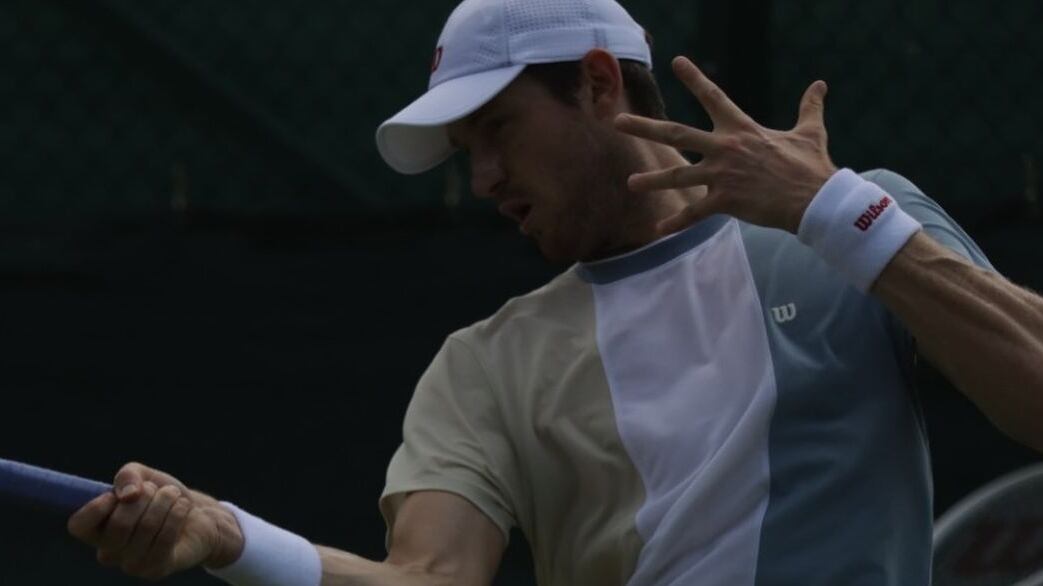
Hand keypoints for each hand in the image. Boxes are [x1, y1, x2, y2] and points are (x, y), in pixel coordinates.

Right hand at [67, 462, 243, 580]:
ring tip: (173, 495)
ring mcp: (132, 565)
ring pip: (146, 528)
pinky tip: (183, 506)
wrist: (198, 515)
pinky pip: (165, 538)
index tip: (118, 493)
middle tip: (157, 490)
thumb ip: (128, 475)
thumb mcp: (143, 476)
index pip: (78, 526)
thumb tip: (128, 495)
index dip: (96, 507)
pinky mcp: (156, 569)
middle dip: (144, 497)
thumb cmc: (163, 497)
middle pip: (119, 524)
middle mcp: (109, 553)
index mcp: (97, 531)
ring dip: (165, 501)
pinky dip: (178, 513)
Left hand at [614, 56, 838, 234]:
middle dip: (645, 128)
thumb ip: (809, 107)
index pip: (714, 97)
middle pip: (676, 134)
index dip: (695, 78)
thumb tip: (820, 84)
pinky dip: (676, 222)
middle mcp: (725, 148)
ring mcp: (722, 175)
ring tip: (631, 182)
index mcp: (741, 129)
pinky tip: (658, 230)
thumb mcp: (810, 132)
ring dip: (652, 180)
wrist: (816, 199)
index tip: (676, 62)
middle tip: (618, 122)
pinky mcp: (725, 201)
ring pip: (678, 176)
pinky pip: (694, 213)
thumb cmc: (811, 166)